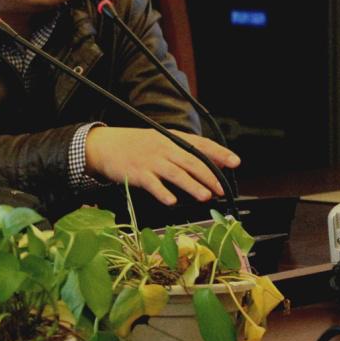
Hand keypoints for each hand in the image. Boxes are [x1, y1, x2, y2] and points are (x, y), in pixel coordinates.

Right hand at [84, 126, 240, 205]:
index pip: (200, 144)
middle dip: (209, 175)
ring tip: (205, 196)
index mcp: (171, 138)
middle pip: (191, 161)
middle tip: (221, 188)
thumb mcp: (159, 141)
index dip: (219, 153)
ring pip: (176, 173)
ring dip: (192, 185)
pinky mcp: (137, 173)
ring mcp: (150, 161)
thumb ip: (182, 151)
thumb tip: (208, 164)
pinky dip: (163, 193)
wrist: (104, 145)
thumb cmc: (134, 145)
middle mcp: (163, 148)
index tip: (235, 162)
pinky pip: (153, 184)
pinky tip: (172, 201)